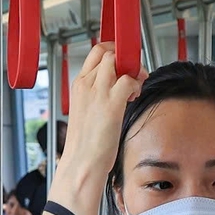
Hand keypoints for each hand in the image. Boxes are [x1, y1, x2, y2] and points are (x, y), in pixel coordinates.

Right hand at [63, 42, 141, 178]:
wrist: (81, 162)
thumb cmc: (84, 144)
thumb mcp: (86, 111)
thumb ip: (97, 95)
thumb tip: (116, 88)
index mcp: (78, 85)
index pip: (95, 53)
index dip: (113, 53)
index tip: (123, 63)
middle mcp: (86, 84)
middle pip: (106, 51)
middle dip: (124, 57)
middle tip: (132, 72)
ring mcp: (98, 92)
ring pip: (117, 61)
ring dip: (132, 70)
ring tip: (134, 86)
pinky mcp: (111, 103)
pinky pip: (129, 80)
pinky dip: (136, 85)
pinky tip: (133, 98)